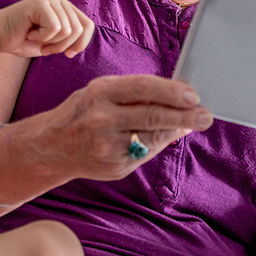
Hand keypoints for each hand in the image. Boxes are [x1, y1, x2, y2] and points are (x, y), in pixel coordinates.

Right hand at [0, 0, 94, 57]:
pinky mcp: (40, 3)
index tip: (68, 54)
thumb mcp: (53, 41)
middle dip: (61, 46)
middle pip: (79, 30)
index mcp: (63, 4)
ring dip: (50, 43)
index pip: (88, 25)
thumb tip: (83, 40)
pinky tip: (29, 32)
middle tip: (43, 47)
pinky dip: (42, 38)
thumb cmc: (22, 39)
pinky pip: (55, 28)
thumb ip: (69, 37)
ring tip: (34, 38)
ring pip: (68, 30)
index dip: (81, 43)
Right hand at [40, 75, 213, 180]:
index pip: (142, 88)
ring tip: (190, 123)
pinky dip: (160, 143)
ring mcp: (108, 147)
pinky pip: (147, 153)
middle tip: (205, 116)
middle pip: (152, 116)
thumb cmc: (83, 112)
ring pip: (153, 137)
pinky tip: (167, 135)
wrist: (50, 147)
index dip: (171, 91)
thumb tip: (176, 98)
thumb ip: (136, 93)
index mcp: (100, 93)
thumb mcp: (102, 92)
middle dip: (184, 116)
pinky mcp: (115, 167)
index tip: (193, 95)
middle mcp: (103, 120)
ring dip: (176, 130)